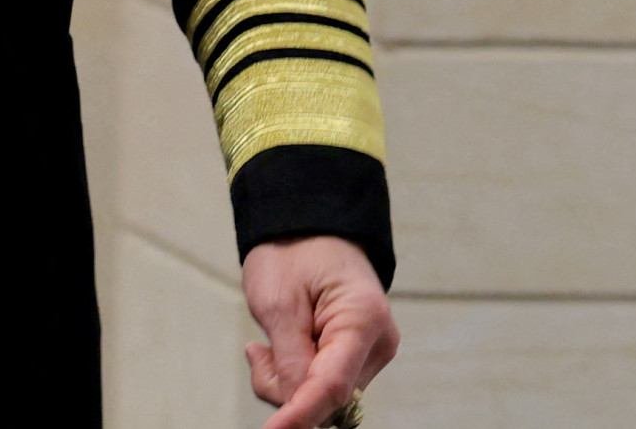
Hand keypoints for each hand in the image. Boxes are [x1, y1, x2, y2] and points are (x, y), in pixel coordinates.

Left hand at [242, 235, 398, 428]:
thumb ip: (289, 359)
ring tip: (267, 343)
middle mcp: (377, 342)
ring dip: (286, 382)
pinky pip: (324, 385)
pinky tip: (281, 347)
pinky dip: (295, 376)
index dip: (300, 414)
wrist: (309, 225)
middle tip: (257, 352)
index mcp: (363, 318)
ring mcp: (370, 351)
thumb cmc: (293, 251)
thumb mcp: (278, 302)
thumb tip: (297, 407)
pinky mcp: (357, 357)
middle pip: (329, 396)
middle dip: (285, 389)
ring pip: (324, 396)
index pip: (332, 384)